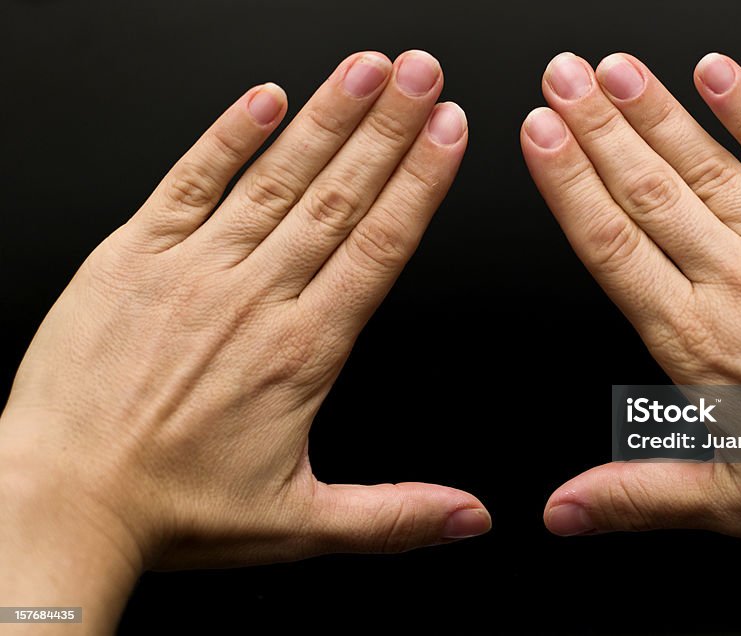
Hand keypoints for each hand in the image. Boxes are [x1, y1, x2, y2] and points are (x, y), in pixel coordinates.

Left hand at [0, 49, 486, 629]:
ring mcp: (192, 269)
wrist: (58, 501)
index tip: (450, 130)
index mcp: (302, 351)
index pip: (379, 246)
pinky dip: (227, 136)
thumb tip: (471, 519)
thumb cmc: (171, 511)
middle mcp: (253, 298)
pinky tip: (263, 99)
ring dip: (327, 117)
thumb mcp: (299, 523)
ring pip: (277, 178)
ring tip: (368, 70)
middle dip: (390, 127)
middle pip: (339, 197)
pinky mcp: (132, 256)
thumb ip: (396, 517)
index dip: (421, 181)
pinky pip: (188, 181)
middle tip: (425, 73)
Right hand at [521, 51, 740, 633]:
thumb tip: (560, 512)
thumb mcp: (730, 500)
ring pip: (706, 167)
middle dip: (595, 128)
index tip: (539, 134)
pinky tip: (717, 74)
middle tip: (559, 74)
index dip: (568, 184)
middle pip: (648, 191)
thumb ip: (635, 495)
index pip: (611, 245)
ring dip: (654, 112)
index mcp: (695, 340)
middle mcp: (736, 282)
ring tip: (613, 70)